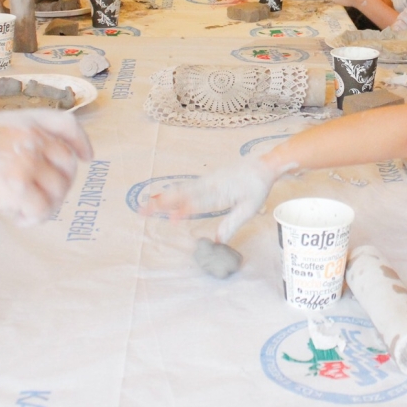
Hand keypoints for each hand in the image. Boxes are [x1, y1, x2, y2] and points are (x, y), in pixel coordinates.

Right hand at [0, 111, 92, 225]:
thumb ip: (17, 143)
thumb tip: (38, 172)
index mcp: (23, 120)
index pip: (66, 126)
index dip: (81, 142)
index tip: (87, 157)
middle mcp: (31, 138)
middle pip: (67, 164)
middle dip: (60, 184)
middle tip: (41, 200)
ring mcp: (28, 161)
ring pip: (59, 190)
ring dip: (45, 205)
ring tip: (20, 211)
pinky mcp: (20, 187)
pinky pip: (44, 210)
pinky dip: (33, 219)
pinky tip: (16, 218)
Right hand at [144, 157, 279, 241]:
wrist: (263, 165)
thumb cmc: (257, 187)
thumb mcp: (249, 209)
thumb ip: (232, 224)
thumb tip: (218, 242)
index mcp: (219, 191)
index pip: (197, 203)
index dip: (183, 210)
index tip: (170, 218)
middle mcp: (209, 184)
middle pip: (182, 194)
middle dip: (162, 203)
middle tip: (142, 210)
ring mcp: (207, 180)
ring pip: (182, 190)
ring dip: (163, 198)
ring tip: (146, 206)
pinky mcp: (208, 180)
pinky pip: (187, 187)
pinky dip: (173, 193)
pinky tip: (163, 198)